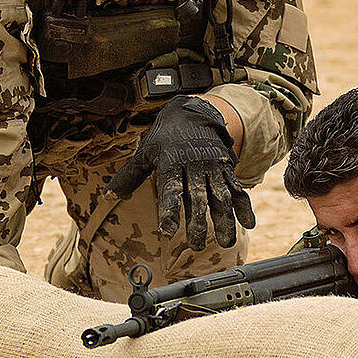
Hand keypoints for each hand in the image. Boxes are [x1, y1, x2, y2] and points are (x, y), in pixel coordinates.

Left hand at [105, 96, 255, 249]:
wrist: (195, 112)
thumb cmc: (165, 136)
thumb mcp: (145, 152)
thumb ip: (129, 176)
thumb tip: (108, 196)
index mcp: (172, 164)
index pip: (170, 190)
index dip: (169, 211)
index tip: (167, 231)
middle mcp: (194, 167)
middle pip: (198, 198)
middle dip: (199, 223)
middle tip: (196, 245)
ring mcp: (213, 168)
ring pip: (221, 196)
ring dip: (225, 220)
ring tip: (226, 242)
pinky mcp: (226, 169)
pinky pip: (238, 188)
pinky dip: (244, 206)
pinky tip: (249, 224)